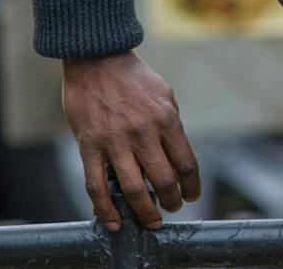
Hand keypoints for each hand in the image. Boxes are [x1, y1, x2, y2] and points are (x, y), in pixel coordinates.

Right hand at [62, 51, 200, 230]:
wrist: (97, 59)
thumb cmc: (134, 77)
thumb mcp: (165, 94)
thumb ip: (171, 125)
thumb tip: (176, 154)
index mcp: (167, 120)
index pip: (186, 163)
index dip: (191, 185)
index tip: (192, 195)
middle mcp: (144, 134)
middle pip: (164, 180)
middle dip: (171, 201)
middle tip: (172, 208)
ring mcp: (115, 143)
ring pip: (134, 189)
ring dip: (145, 211)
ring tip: (151, 221)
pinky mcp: (90, 147)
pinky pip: (97, 186)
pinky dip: (106, 210)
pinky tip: (115, 223)